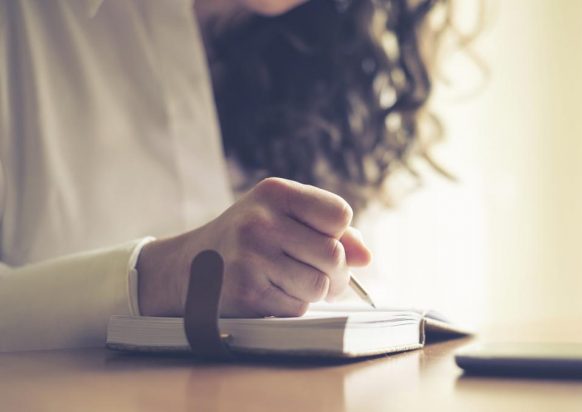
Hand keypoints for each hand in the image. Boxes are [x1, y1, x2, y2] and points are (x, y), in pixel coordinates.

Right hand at [136, 177, 370, 316]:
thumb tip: (366, 257)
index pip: (340, 214)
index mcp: (275, 193)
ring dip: (313, 291)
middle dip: (334, 270)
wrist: (188, 268)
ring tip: (289, 280)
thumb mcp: (282, 218)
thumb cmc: (247, 239)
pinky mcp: (247, 293)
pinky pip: (299, 308)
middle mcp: (261, 221)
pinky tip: (269, 292)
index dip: (338, 233)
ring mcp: (252, 258)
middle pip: (335, 254)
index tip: (319, 237)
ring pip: (320, 285)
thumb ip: (330, 231)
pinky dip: (292, 306)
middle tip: (313, 270)